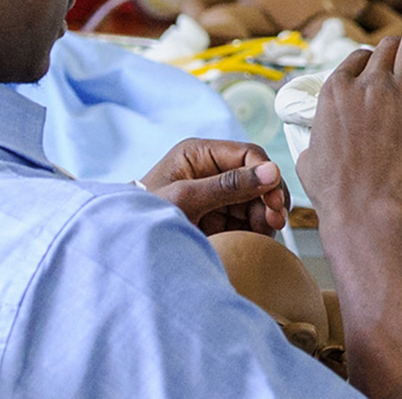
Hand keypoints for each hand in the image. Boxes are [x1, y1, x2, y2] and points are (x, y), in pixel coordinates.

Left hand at [141, 138, 290, 234]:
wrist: (125, 247)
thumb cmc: (144, 217)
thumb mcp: (186, 199)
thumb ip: (228, 185)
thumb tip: (271, 172)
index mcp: (199, 153)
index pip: (247, 154)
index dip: (267, 174)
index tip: (275, 199)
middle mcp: (210, 170)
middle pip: (256, 178)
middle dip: (268, 199)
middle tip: (274, 221)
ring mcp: (215, 195)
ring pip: (255, 201)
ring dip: (264, 216)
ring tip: (263, 233)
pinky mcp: (217, 217)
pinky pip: (246, 220)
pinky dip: (255, 230)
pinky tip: (254, 240)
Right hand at [298, 31, 401, 226]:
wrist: (365, 211)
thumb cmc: (335, 195)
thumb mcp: (308, 160)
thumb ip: (312, 142)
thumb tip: (313, 147)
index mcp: (337, 90)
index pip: (361, 56)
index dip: (376, 64)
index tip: (386, 77)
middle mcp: (369, 83)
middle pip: (391, 45)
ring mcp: (401, 92)